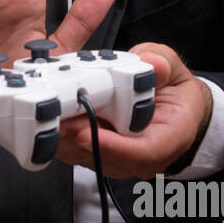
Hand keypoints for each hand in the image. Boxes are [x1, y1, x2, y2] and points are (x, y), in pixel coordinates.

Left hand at [54, 42, 212, 178]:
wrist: (174, 110)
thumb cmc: (175, 93)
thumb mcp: (175, 69)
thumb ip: (163, 63)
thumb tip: (153, 65)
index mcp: (170, 137)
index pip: (144, 151)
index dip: (113, 146)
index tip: (86, 133)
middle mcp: (144, 156)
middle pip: (107, 156)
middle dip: (78, 137)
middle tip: (56, 117)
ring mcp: (121, 159)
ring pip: (87, 157)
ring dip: (65, 138)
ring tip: (48, 115)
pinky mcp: (101, 156)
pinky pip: (77, 153)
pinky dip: (62, 138)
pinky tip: (50, 120)